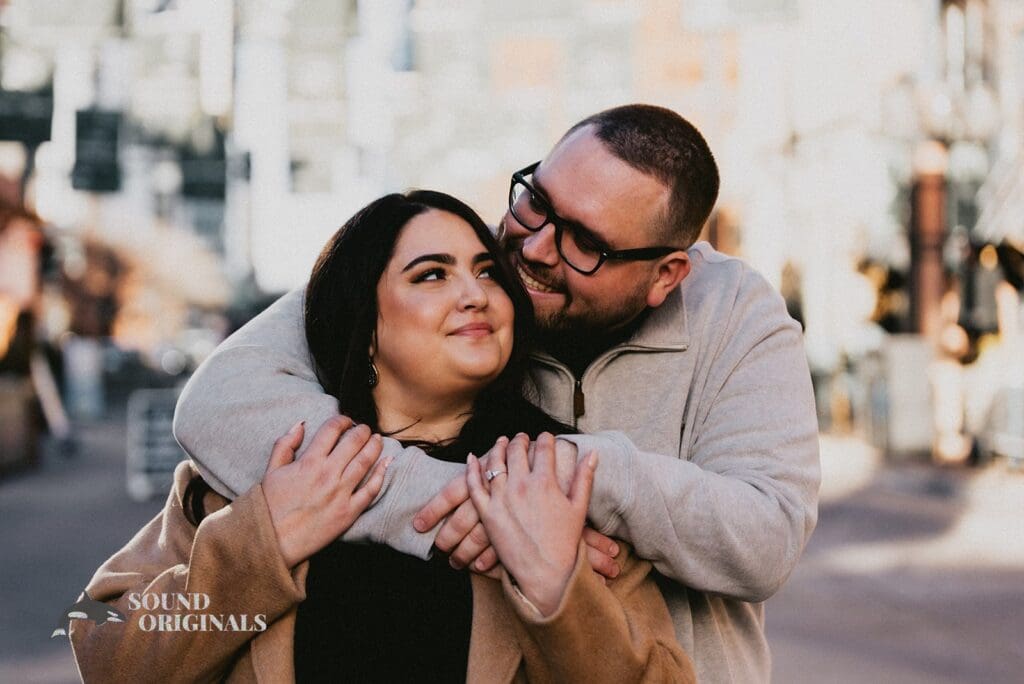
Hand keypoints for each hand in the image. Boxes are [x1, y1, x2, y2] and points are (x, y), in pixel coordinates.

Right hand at [263, 416, 390, 567]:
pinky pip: (371, 490)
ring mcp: (340, 494)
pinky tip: (386, 463)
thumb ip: (285, 445)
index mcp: (308, 462)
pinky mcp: (349, 513)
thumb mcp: (271, 471)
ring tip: (377, 439)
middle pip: (353, 442)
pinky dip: (381, 474)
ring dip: (374, 446)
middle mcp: (327, 474)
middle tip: (364, 428)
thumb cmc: (269, 507)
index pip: (332, 429)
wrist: (272, 541)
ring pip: (365, 462)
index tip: (345, 421)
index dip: (342, 420)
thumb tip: (300, 424)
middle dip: (362, 430)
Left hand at [416, 435, 617, 578]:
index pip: (544, 448)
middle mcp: (521, 485)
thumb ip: (584, 477)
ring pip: (495, 462)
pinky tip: (473, 458)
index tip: (546, 436)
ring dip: (498, 447)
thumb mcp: (579, 507)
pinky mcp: (487, 513)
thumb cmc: (565, 542)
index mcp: (545, 482)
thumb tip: (592, 452)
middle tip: (522, 437)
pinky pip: (473, 485)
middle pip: (517, 450)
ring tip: (501, 442)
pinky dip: (471, 469)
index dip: (546, 439)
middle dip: (521, 440)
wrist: (545, 573)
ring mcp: (502, 499)